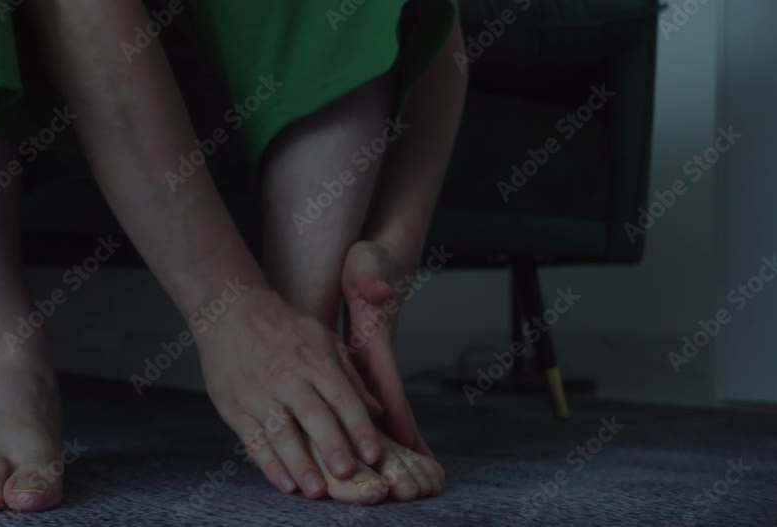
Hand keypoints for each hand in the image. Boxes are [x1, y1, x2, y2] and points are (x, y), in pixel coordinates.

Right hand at [196, 287, 383, 497]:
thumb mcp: (322, 338)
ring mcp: (259, 393)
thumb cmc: (283, 328)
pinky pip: (252, 439)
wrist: (229, 311)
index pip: (341, 397)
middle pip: (313, 415)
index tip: (374, 454)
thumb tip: (377, 411)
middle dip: (331, 446)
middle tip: (348, 474)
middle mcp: (287, 377)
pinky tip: (284, 483)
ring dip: (299, 463)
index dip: (359, 427)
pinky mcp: (235, 407)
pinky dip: (268, 463)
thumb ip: (349, 376)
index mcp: (314, 361)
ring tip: (315, 491)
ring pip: (281, 432)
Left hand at [341, 240, 432, 456]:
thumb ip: (374, 280)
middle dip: (401, 439)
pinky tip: (370, 438)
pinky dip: (372, 418)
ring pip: (379, 403)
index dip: (398, 417)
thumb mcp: (368, 266)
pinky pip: (365, 393)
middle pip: (389, 403)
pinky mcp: (362, 356)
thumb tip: (379, 293)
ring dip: (388, 434)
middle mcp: (377, 354)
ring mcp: (371, 358)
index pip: (388, 385)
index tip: (408, 447)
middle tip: (414, 475)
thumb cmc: (370, 262)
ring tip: (400, 470)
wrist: (375, 258)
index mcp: (377, 341)